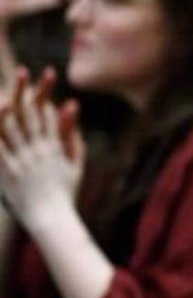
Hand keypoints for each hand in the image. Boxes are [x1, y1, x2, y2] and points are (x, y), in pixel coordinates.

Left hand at [0, 67, 84, 232]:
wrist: (52, 219)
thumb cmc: (65, 195)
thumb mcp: (76, 168)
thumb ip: (76, 144)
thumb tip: (79, 129)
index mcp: (56, 149)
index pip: (48, 119)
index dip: (42, 100)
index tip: (37, 85)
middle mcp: (39, 151)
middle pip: (31, 119)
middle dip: (26, 97)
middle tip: (21, 79)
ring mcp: (23, 161)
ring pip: (13, 131)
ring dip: (7, 113)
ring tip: (2, 98)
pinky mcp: (9, 173)